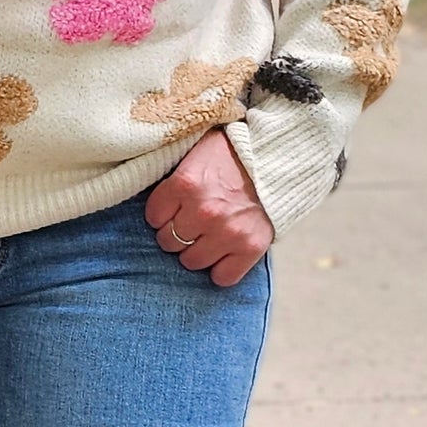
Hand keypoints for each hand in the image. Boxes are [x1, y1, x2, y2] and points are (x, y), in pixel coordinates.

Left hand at [144, 128, 274, 289]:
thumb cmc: (235, 151)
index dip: (162, 213)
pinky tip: (225, 253)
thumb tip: (147, 181)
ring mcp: (227, 232)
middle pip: (169, 241)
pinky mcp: (250, 248)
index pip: (154, 216)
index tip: (174, 209)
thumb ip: (175, 171)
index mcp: (185, 183)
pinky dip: (222, 270)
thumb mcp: (198, 149)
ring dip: (197, 252)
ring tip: (208, 236)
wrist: (280, 156)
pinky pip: (223, 277)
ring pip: (191, 261)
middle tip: (191, 224)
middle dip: (176, 233)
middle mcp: (203, 211)